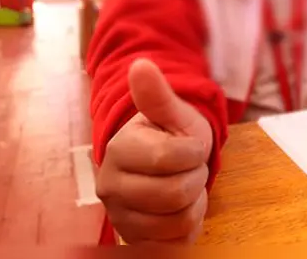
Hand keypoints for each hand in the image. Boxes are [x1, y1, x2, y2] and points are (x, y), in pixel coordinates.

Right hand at [96, 59, 213, 243]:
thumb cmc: (171, 135)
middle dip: (196, 177)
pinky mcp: (136, 241)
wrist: (164, 166)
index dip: (194, 151)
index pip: (170, 158)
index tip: (189, 144)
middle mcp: (111, 188)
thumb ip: (158, 95)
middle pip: (176, 194)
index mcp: (119, 151)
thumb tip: (141, 64)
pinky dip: (190, 224)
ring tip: (184, 185)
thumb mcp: (173, 113)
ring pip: (180, 221)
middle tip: (188, 167)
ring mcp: (122, 218)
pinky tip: (180, 208)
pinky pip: (179, 242)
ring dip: (195, 202)